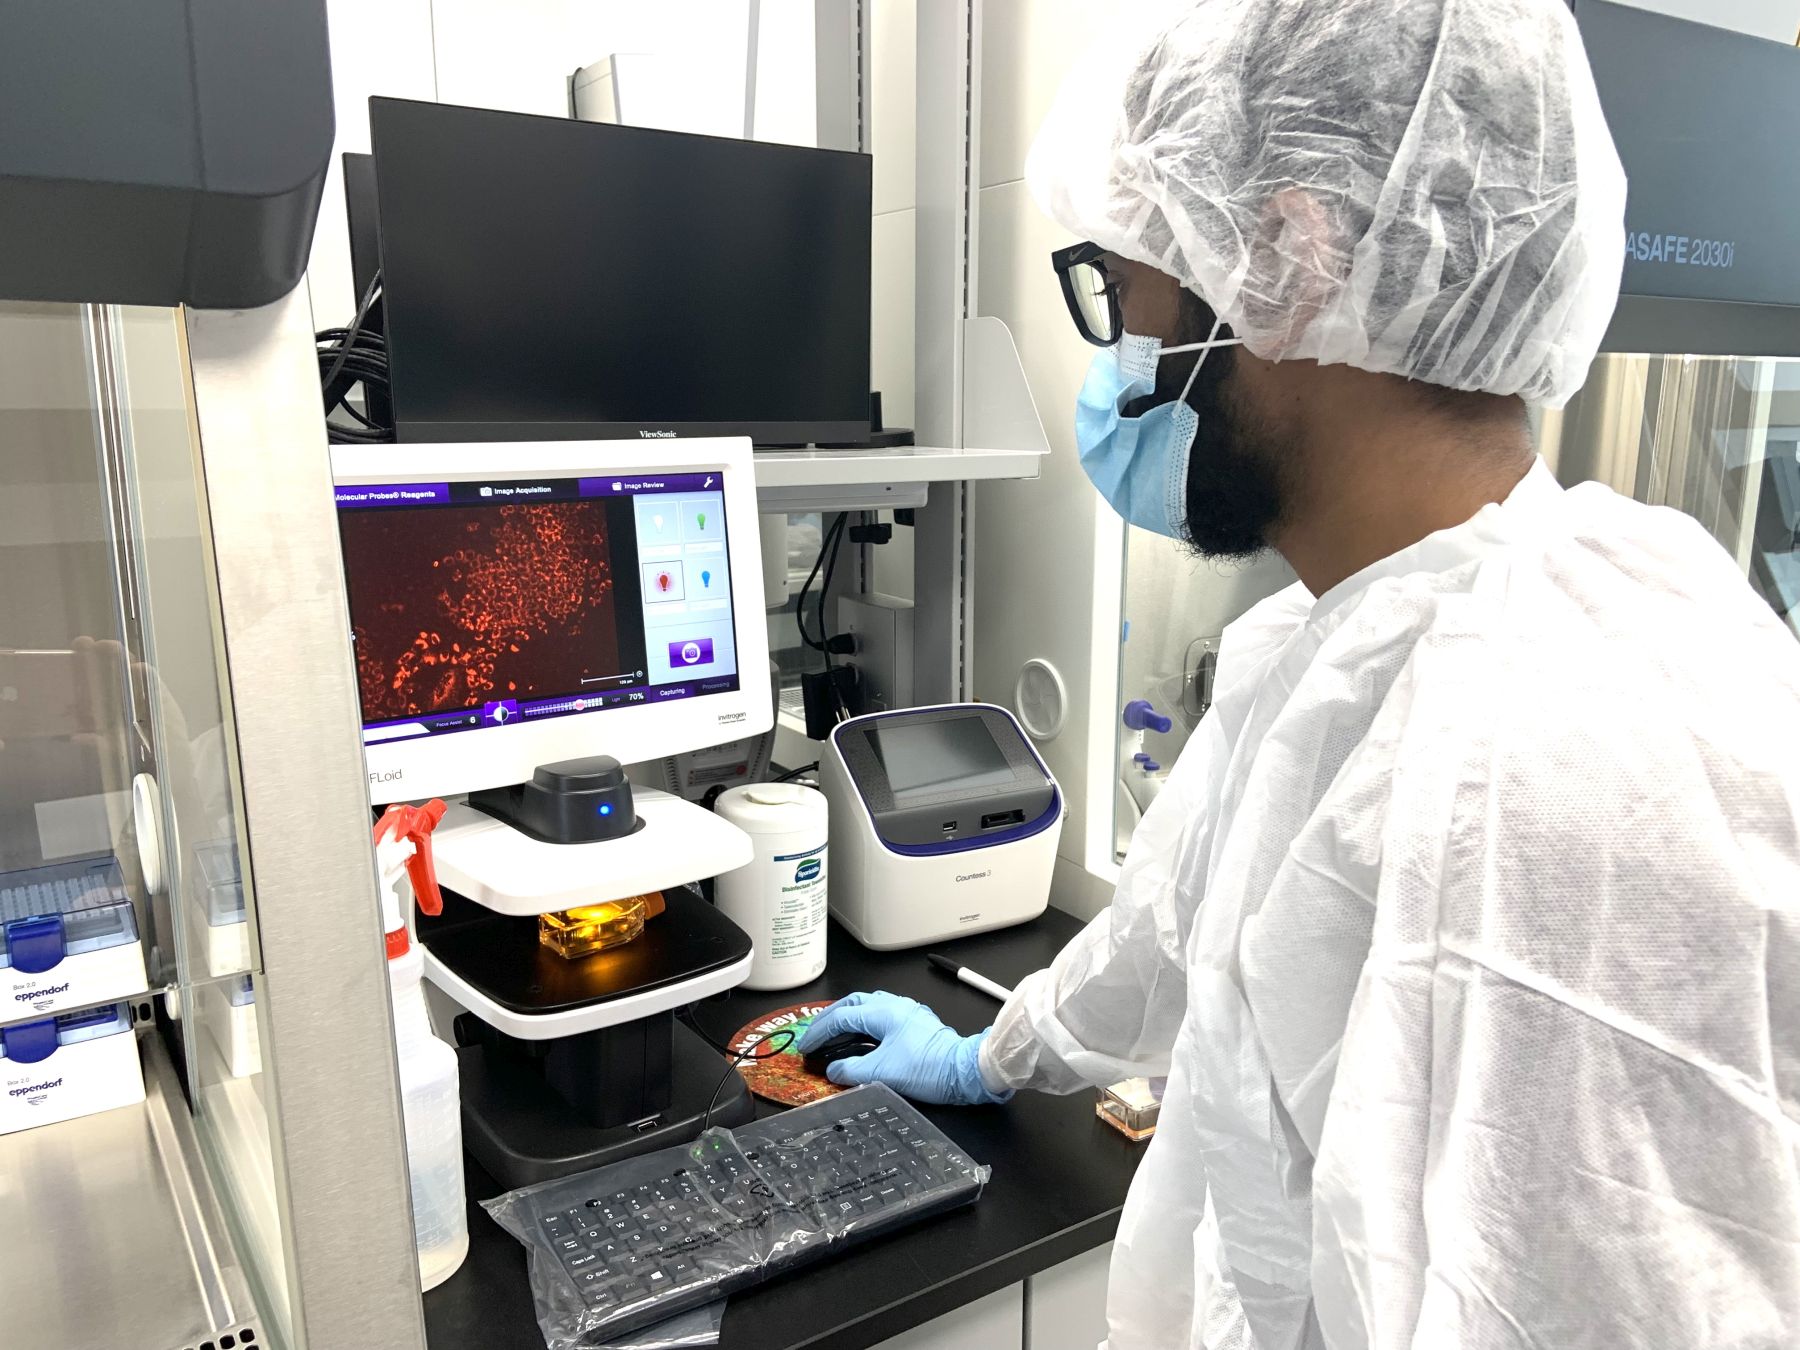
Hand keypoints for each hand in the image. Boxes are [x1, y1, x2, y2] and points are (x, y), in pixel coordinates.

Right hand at [796, 992, 1009, 1104]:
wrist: (964, 1072)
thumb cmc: (930, 1068)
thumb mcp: (882, 1073)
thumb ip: (851, 1070)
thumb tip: (834, 1069)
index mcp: (884, 1012)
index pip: (841, 1016)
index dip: (819, 1031)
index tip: (806, 1045)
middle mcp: (895, 1006)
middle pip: (854, 1003)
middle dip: (831, 1017)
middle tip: (816, 1033)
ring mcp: (907, 1013)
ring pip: (869, 1008)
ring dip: (849, 1019)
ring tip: (835, 1035)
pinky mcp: (916, 1025)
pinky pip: (882, 1018)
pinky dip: (865, 1026)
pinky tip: (863, 1040)